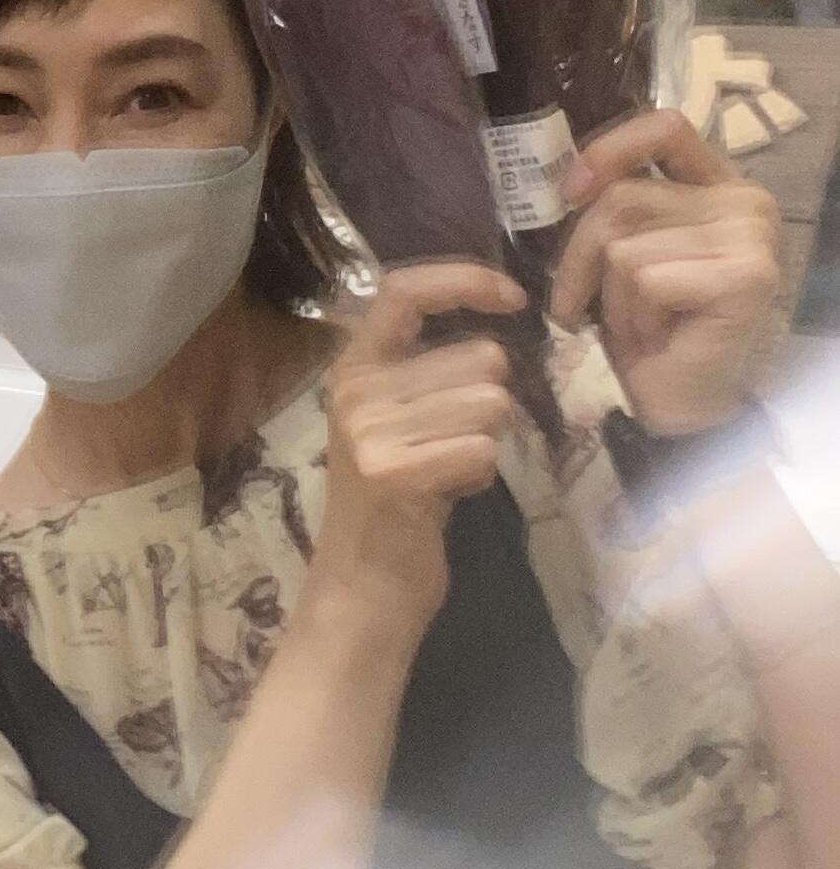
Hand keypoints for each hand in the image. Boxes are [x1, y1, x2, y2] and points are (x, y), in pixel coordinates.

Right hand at [312, 261, 524, 643]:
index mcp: (354, 364)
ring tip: (453, 468)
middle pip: (476, 358)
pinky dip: (482, 472)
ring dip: (490, 438)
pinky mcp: (388, 473)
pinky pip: (478, 449)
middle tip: (467, 440)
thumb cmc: (398, 502)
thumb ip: (434, 375)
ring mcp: (365, 430)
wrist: (363, 588)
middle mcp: (353, 387)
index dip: (465, 281)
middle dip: (496, 398)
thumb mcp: (403, 422)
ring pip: (487, 403)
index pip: (405, 289)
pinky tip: (453, 493)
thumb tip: (500, 345)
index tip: (515, 297)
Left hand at [552, 113, 779, 435]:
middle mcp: (745, 201)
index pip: (665, 125)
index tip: (571, 189)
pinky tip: (658, 339)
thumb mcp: (623, 248)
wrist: (683, 404)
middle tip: (579, 303)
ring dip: (608, 296)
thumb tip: (567, 176)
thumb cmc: (649, 325)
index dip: (610, 148)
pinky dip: (632, 315)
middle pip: (623, 196)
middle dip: (579, 255)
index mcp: (717, 183)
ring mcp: (751, 237)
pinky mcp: (746, 277)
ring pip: (624, 242)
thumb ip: (615, 200)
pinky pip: (644, 277)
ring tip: (634, 325)